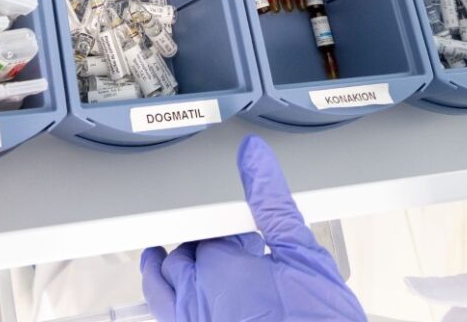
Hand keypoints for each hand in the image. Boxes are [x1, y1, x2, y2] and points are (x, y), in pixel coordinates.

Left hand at [140, 135, 365, 320]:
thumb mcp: (304, 256)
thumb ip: (274, 204)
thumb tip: (255, 160)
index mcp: (220, 271)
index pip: (206, 235)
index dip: (223, 231)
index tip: (241, 234)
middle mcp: (199, 301)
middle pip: (179, 261)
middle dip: (196, 248)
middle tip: (216, 246)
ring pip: (162, 295)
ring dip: (165, 274)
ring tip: (166, 261)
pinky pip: (171, 320)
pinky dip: (171, 307)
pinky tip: (186, 305)